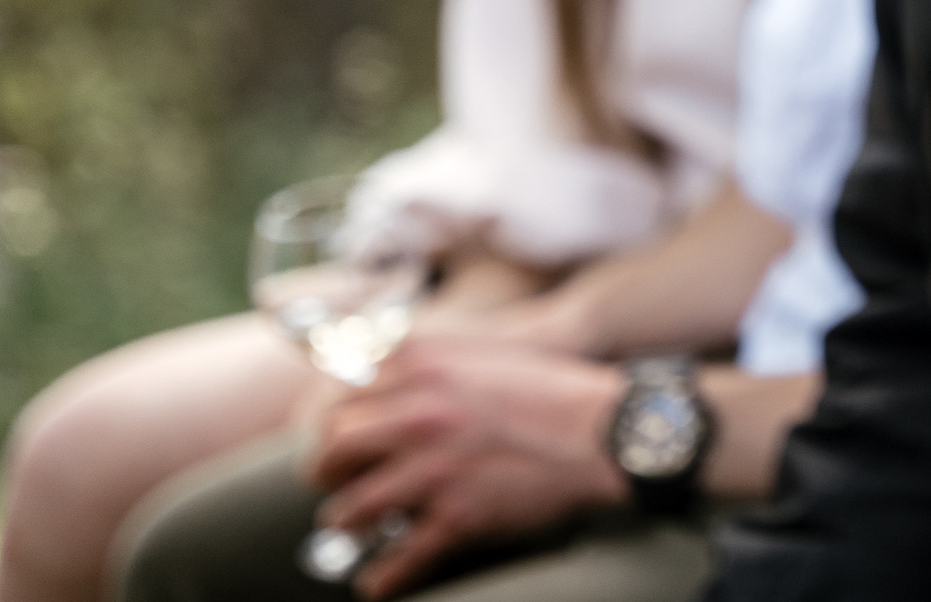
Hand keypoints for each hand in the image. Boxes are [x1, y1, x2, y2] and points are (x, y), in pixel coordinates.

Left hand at [304, 335, 627, 598]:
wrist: (605, 429)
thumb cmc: (551, 388)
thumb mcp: (481, 352)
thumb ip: (427, 362)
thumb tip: (380, 380)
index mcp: (422, 366)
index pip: (339, 397)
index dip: (330, 422)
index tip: (334, 437)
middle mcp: (418, 414)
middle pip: (333, 449)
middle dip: (325, 470)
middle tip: (332, 480)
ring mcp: (435, 467)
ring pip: (352, 506)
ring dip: (345, 520)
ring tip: (349, 524)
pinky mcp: (457, 514)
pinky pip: (400, 556)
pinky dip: (382, 576)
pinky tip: (376, 581)